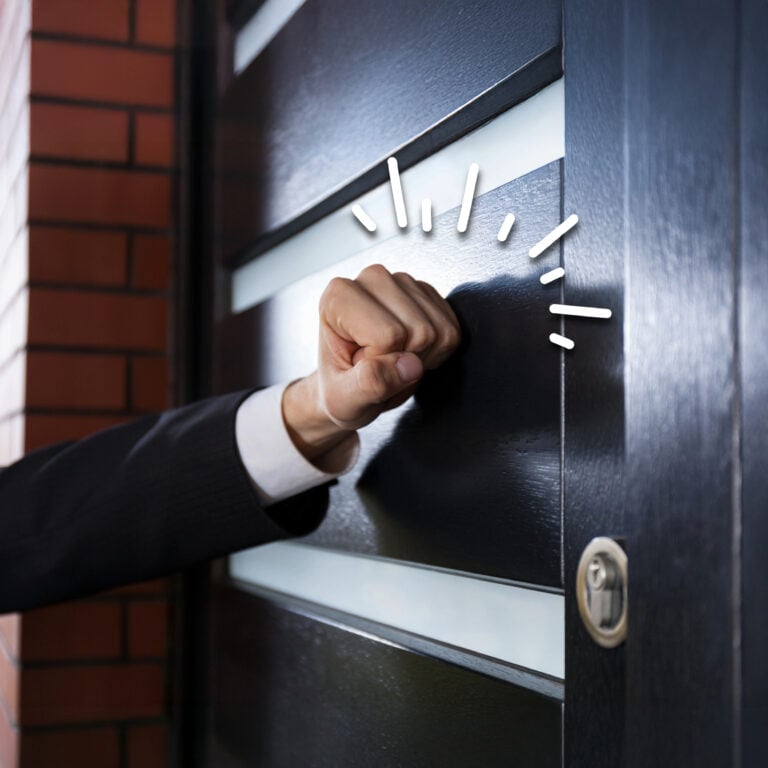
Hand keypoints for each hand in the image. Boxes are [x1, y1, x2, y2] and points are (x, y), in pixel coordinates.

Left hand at [282, 264, 460, 464]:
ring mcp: (402, 282)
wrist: (350, 385)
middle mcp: (371, 280)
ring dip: (422, 357)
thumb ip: (370, 384)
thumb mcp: (345, 400)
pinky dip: (437, 351)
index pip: (388, 335)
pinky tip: (410, 351)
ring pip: (439, 330)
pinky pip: (452, 329)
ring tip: (392, 358)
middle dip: (404, 360)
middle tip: (379, 365)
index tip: (361, 365)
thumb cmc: (340, 388)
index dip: (381, 362)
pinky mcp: (426, 292)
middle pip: (419, 331)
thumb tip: (408, 365)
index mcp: (338, 297)